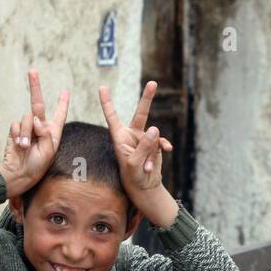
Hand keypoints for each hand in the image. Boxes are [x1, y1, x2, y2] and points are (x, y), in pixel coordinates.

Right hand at [0, 69, 68, 196]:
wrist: (18, 173)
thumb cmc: (37, 166)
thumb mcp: (48, 152)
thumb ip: (45, 134)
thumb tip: (36, 118)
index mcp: (52, 133)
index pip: (59, 115)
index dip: (62, 103)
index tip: (65, 91)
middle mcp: (39, 128)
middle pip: (37, 104)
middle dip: (35, 86)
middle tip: (32, 70)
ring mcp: (26, 128)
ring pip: (27, 118)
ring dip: (26, 132)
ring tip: (26, 147)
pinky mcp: (15, 130)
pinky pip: (16, 124)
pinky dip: (18, 134)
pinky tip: (19, 145)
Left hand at [99, 82, 176, 224]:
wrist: (144, 187)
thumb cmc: (133, 177)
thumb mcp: (134, 163)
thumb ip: (144, 146)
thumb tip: (155, 128)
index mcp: (120, 137)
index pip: (112, 117)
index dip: (107, 102)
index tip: (102, 87)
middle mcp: (132, 134)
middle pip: (141, 113)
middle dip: (147, 98)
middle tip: (153, 83)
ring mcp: (145, 139)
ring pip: (154, 136)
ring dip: (153, 152)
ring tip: (147, 167)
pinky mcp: (155, 145)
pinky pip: (162, 142)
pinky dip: (164, 147)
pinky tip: (167, 151)